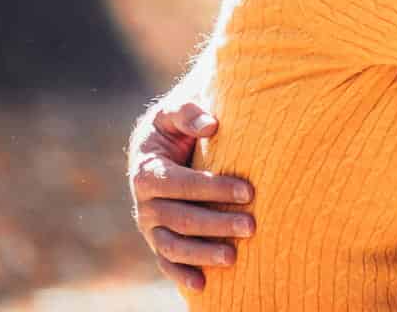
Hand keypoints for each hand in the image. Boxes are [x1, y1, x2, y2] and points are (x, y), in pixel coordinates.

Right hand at [128, 101, 254, 292]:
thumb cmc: (175, 125)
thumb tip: (211, 125)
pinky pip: (166, 262)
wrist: (162, 143)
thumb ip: (189, 113)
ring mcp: (149, 225)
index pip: (181, 184)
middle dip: (216, 224)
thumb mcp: (176, 111)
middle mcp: (144, 202)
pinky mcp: (157, 239)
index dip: (214, 188)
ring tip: (233, 257)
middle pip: (180, 218)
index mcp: (147, 170)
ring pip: (172, 246)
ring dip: (202, 254)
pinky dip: (181, 275)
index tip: (248, 191)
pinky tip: (202, 284)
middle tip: (251, 226)